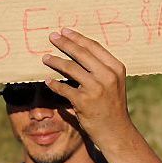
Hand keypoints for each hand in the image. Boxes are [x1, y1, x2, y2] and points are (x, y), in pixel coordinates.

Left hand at [42, 29, 133, 147]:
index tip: (65, 31)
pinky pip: (64, 88)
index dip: (77, 37)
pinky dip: (54, 84)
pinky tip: (48, 81)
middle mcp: (107, 76)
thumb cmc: (112, 106)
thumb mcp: (114, 82)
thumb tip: (79, 50)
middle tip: (52, 36)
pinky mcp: (84, 101)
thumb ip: (101, 67)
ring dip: (55, 61)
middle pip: (81, 53)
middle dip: (64, 43)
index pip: (94, 46)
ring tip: (45, 58)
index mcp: (116, 68)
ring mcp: (96, 88)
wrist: (116, 131)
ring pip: (70, 68)